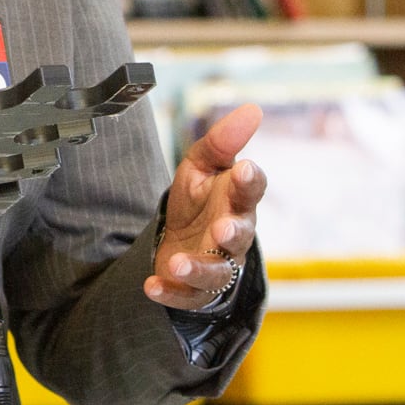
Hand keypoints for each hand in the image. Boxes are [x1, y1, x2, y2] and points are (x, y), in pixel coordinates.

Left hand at [147, 102, 266, 310]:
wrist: (182, 240)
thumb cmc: (199, 201)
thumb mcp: (202, 166)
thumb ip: (222, 141)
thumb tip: (252, 110)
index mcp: (236, 201)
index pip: (250, 190)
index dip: (250, 180)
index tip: (245, 168)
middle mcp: (232, 236)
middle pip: (240, 235)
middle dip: (232, 232)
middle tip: (221, 228)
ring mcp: (215, 264)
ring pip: (215, 272)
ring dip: (197, 268)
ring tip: (178, 262)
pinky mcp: (194, 289)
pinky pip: (185, 295)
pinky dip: (169, 292)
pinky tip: (152, 286)